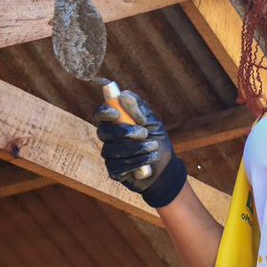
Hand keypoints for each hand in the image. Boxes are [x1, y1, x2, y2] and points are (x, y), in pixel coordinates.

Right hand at [94, 90, 186, 207]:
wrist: (166, 168)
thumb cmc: (157, 141)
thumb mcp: (153, 121)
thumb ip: (139, 108)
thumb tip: (123, 95)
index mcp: (115, 123)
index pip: (100, 114)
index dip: (104, 113)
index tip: (116, 113)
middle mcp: (109, 138)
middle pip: (103, 131)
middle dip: (124, 131)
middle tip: (144, 132)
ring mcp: (109, 155)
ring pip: (112, 149)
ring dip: (137, 147)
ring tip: (153, 147)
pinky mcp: (113, 171)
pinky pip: (118, 165)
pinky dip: (138, 161)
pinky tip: (150, 160)